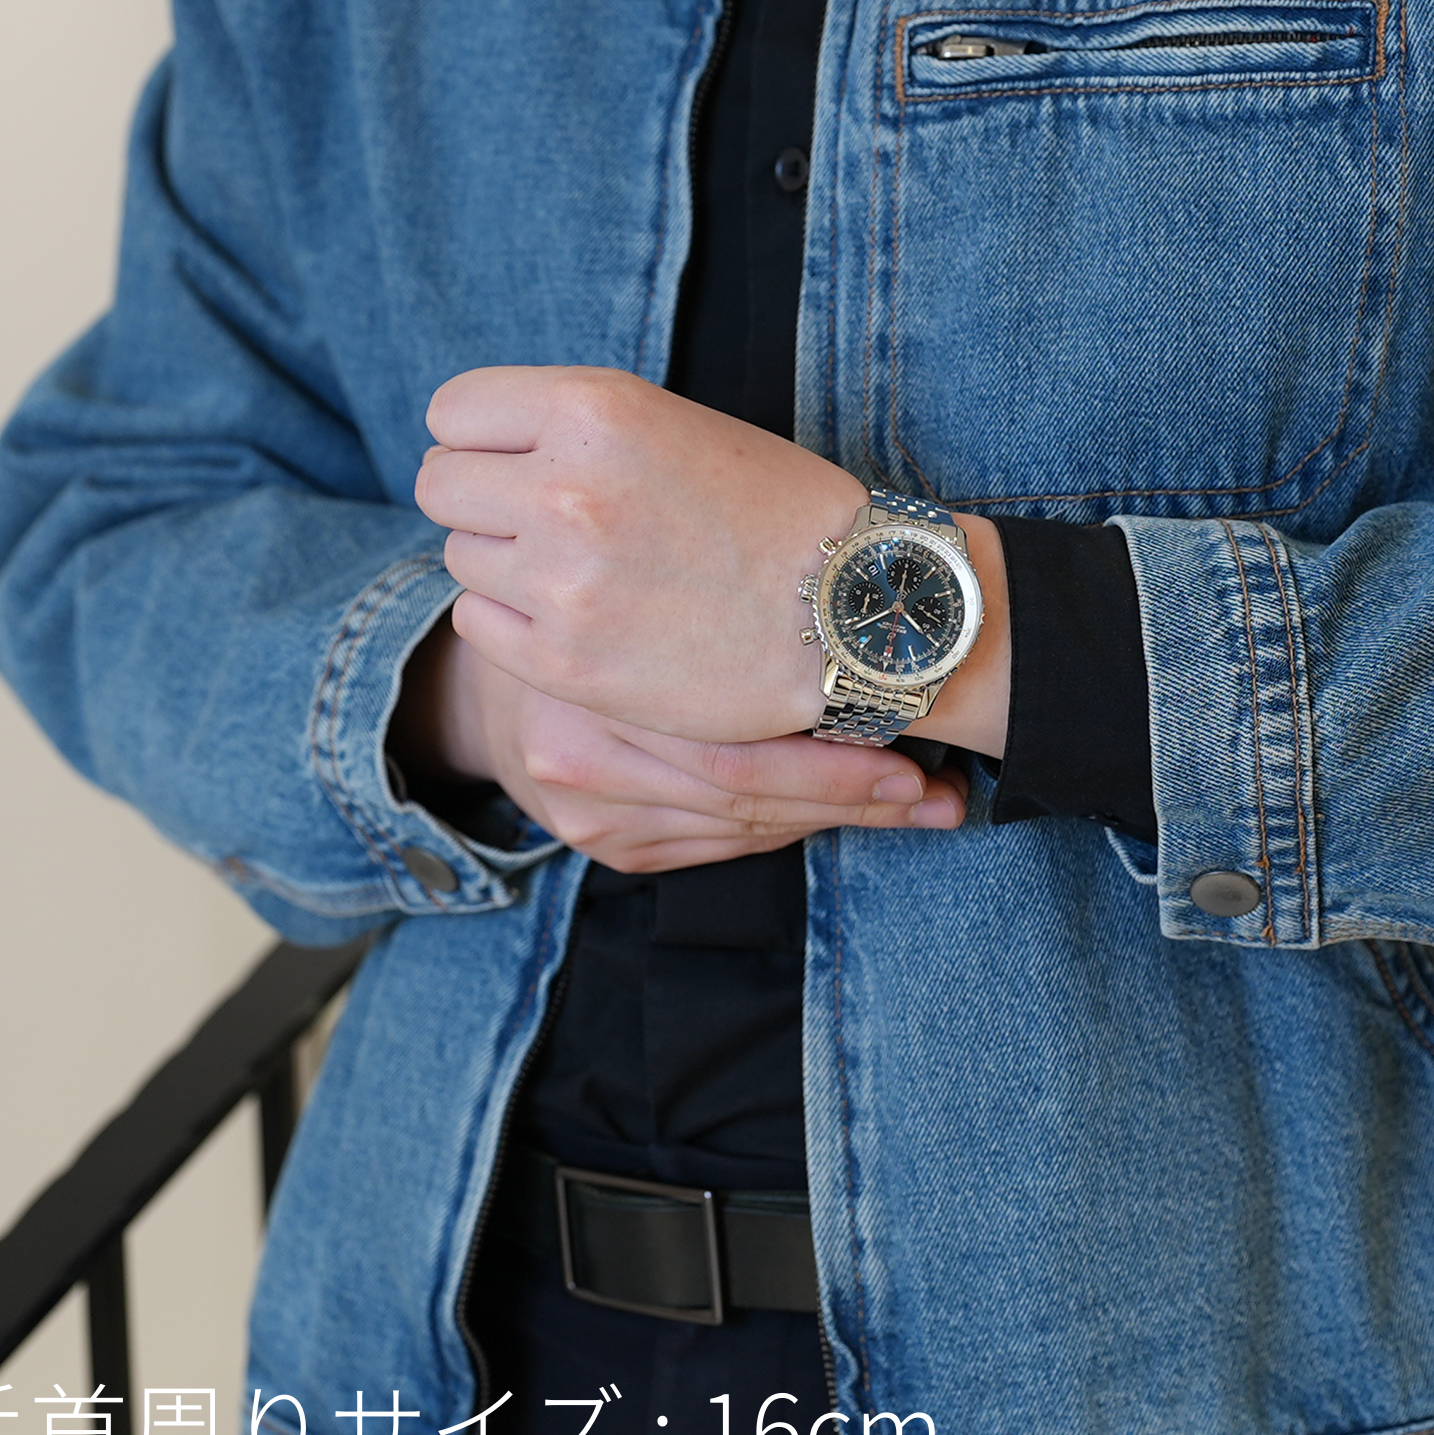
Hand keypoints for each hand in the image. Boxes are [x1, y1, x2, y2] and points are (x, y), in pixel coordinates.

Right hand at [392, 624, 966, 874]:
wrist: (492, 680)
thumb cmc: (600, 607)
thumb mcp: (642, 586)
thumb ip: (720, 619)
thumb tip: (866, 653)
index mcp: (591, 688)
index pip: (734, 749)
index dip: (837, 761)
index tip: (922, 758)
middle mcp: (581, 762)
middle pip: (747, 797)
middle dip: (856, 800)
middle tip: (941, 797)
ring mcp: (589, 818)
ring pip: (741, 829)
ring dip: (838, 819)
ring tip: (921, 805)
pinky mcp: (606, 849)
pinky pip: (719, 847)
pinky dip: (786, 828)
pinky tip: (842, 811)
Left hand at [415, 365, 1009, 752]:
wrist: (855, 612)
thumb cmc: (773, 511)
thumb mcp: (672, 424)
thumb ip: (571, 427)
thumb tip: (474, 445)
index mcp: (594, 410)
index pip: (453, 411)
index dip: (483, 437)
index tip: (520, 461)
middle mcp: (566, 491)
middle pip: (440, 485)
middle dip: (484, 501)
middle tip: (549, 524)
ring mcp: (562, 584)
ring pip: (459, 556)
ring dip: (506, 565)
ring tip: (589, 573)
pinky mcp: (566, 663)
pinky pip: (478, 625)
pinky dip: (515, 623)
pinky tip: (584, 620)